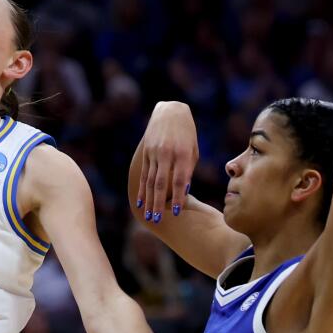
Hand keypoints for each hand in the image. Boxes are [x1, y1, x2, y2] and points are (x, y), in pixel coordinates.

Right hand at [135, 102, 198, 224]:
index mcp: (182, 153)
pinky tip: (140, 201)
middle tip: (157, 220)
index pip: (179, 180)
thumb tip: (184, 189)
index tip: (177, 212)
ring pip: (150, 181)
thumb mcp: (193, 149)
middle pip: (161, 183)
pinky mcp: (146, 152)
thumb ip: (188, 169)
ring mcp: (154, 153)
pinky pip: (143, 174)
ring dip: (149, 200)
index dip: (178, 197)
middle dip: (159, 203)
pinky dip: (142, 189)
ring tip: (149, 215)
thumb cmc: (187, 134)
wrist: (170, 111)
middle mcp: (166, 154)